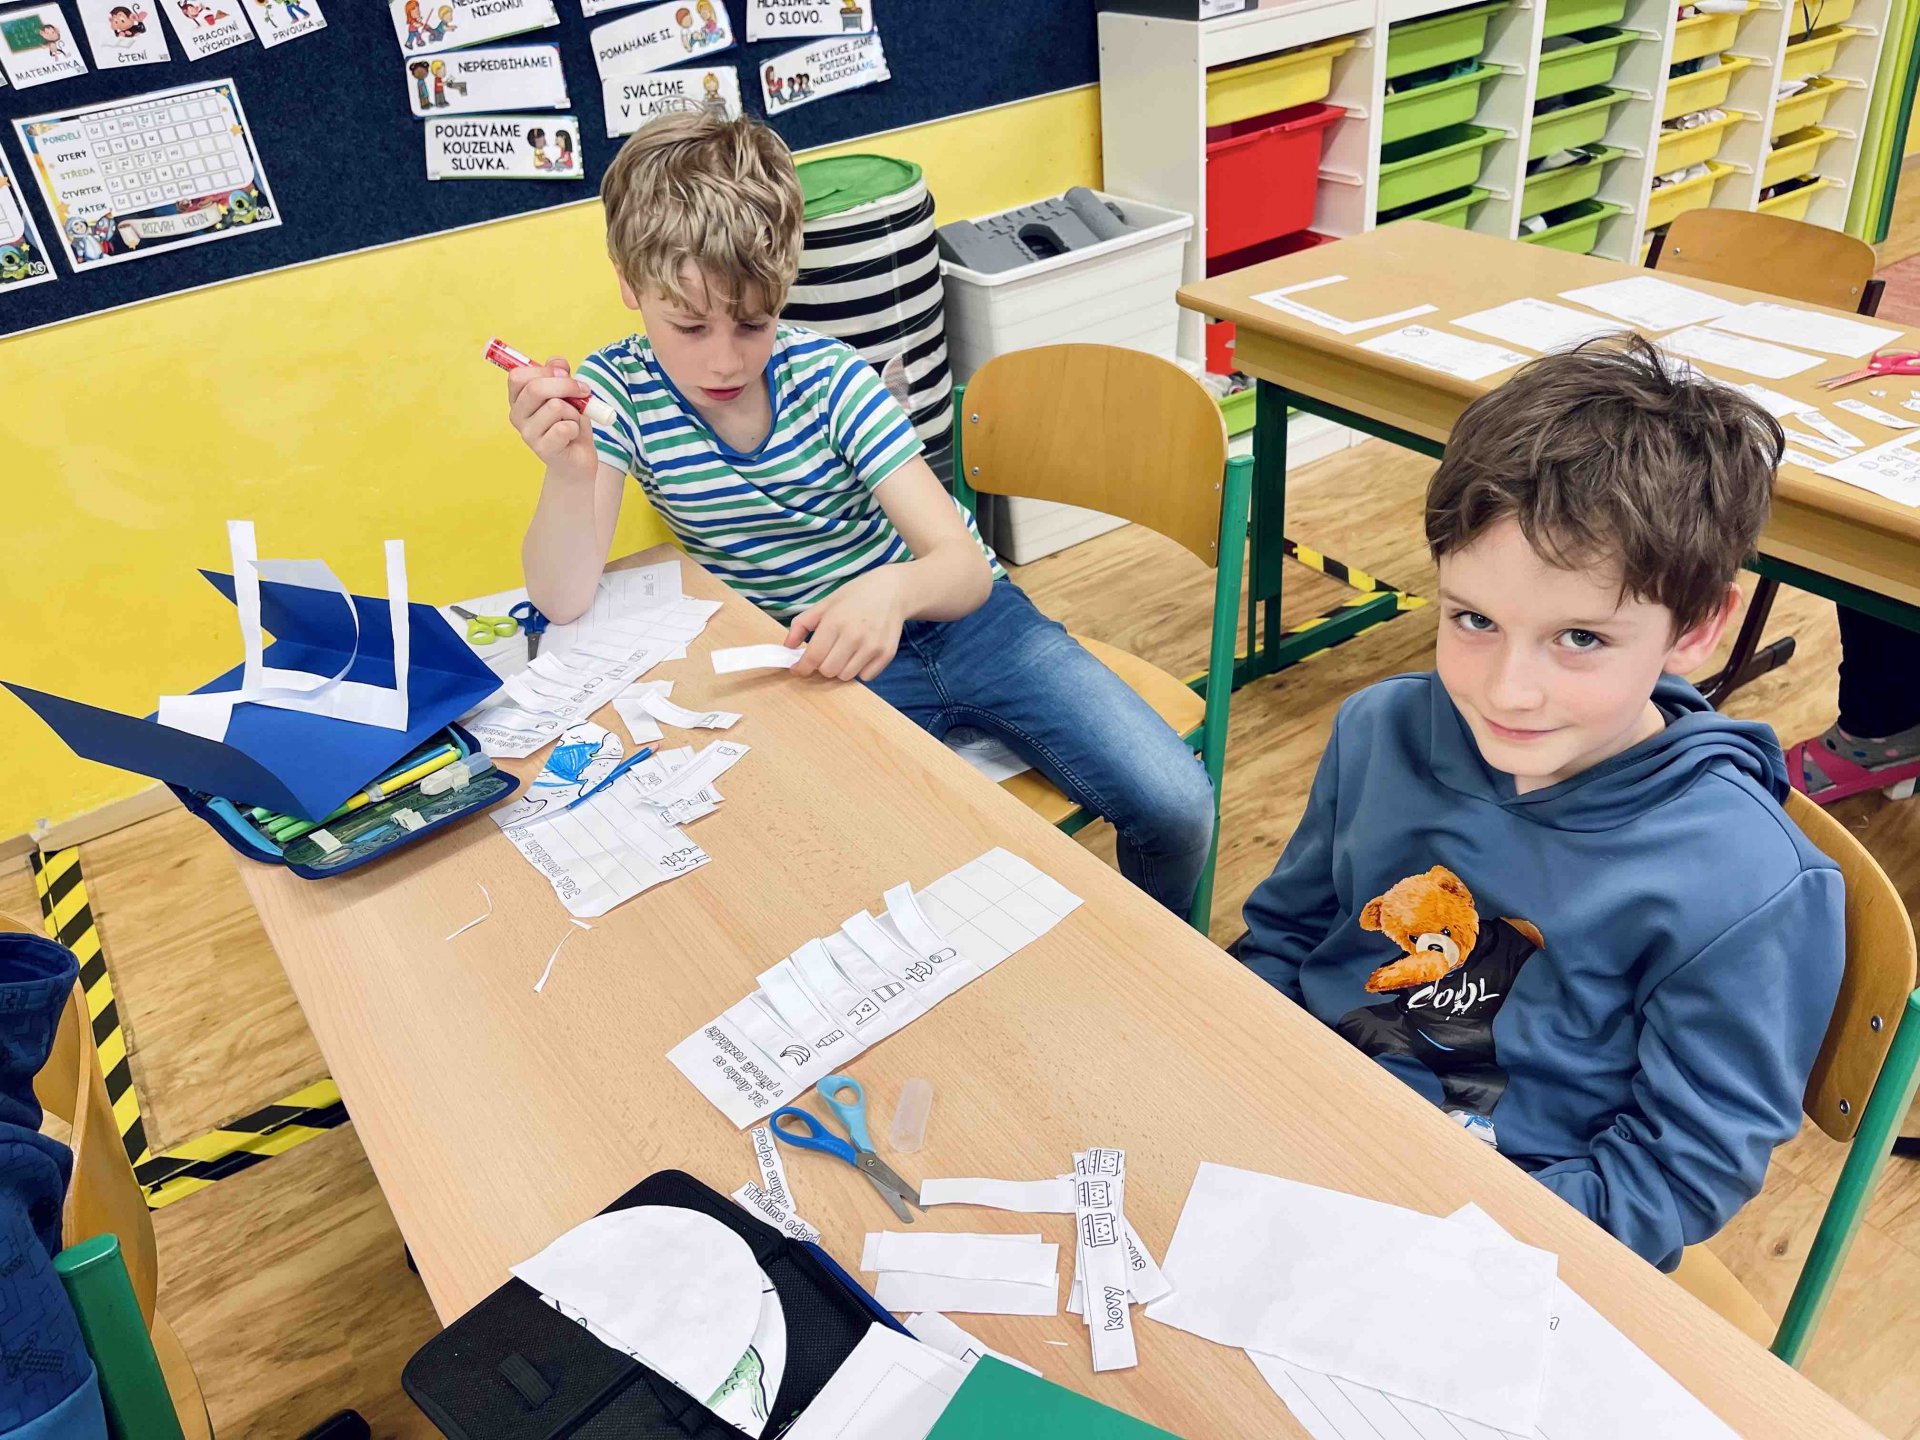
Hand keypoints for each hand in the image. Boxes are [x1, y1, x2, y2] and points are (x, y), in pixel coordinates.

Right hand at [508, 357, 597, 483]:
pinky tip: (572, 436)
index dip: (545, 370)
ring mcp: (528, 434)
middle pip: (536, 388)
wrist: (577, 459)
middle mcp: (517, 415)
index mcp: (518, 399)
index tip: (565, 372)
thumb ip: (560, 374)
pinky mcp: (543, 449)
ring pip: (555, 406)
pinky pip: (565, 427)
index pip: (518, 376)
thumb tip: (559, 363)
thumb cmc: (570, 422)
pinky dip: (576, 428)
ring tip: (572, 421)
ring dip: (574, 412)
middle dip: (566, 385)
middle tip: (584, 391)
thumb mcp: (567, 393)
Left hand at [785, 570, 906, 681]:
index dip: (802, 667)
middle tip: (826, 655)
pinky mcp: (887, 654)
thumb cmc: (855, 596)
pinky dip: (859, 670)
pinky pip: (865, 677)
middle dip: (822, 666)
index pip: (813, 657)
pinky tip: (860, 654)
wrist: (893, 591)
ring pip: (846, 676)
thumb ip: (802, 624)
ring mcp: (872, 646)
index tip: (798, 669)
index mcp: (835, 621)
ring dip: (840, 669)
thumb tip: (788, 647)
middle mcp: (854, 636)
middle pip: (828, 671)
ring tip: (844, 652)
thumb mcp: (825, 603)